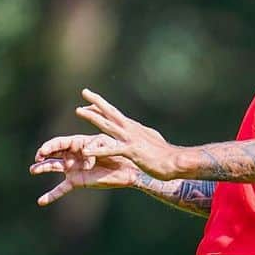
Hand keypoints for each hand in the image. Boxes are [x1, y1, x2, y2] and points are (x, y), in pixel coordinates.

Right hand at [29, 150, 138, 206]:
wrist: (126, 169)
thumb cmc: (117, 152)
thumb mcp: (106, 143)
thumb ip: (94, 146)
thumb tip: (84, 156)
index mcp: (77, 143)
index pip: (59, 143)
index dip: (50, 146)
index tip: (44, 151)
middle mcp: (72, 155)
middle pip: (52, 153)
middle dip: (43, 154)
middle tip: (38, 157)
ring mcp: (72, 169)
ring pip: (53, 167)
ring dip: (41, 168)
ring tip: (33, 170)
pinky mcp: (77, 182)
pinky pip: (61, 189)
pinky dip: (51, 195)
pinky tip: (41, 201)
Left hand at [33, 89, 179, 179]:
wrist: (175, 162)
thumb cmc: (166, 155)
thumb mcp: (153, 140)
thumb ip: (146, 135)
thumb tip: (146, 132)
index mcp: (135, 128)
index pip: (116, 115)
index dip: (103, 108)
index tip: (90, 102)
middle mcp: (131, 130)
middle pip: (111, 112)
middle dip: (97, 102)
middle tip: (84, 91)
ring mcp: (130, 139)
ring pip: (108, 125)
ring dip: (93, 117)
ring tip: (78, 110)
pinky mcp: (131, 151)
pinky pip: (111, 149)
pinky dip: (98, 149)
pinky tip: (86, 151)